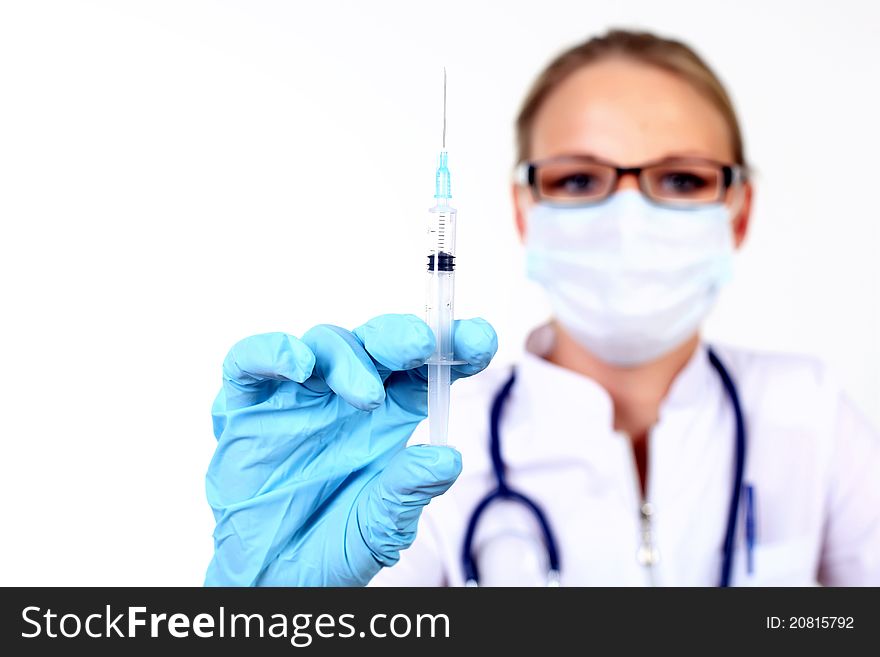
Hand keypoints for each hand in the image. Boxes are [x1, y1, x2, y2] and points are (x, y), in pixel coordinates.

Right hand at [205, 313, 496, 585]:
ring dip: (349, 357)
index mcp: (392, 415)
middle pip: (380, 344)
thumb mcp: (380, 528)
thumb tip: (446, 459)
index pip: (429, 369)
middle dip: (404, 336)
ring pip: (326, 343)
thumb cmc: (332, 546)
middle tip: (422, 345)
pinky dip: (272, 351)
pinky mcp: (247, 404)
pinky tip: (297, 364)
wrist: (270, 576)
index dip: (456, 348)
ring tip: (366, 395)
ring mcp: (298, 395)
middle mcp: (349, 394)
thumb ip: (407, 492)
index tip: (481, 340)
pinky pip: (252, 361)